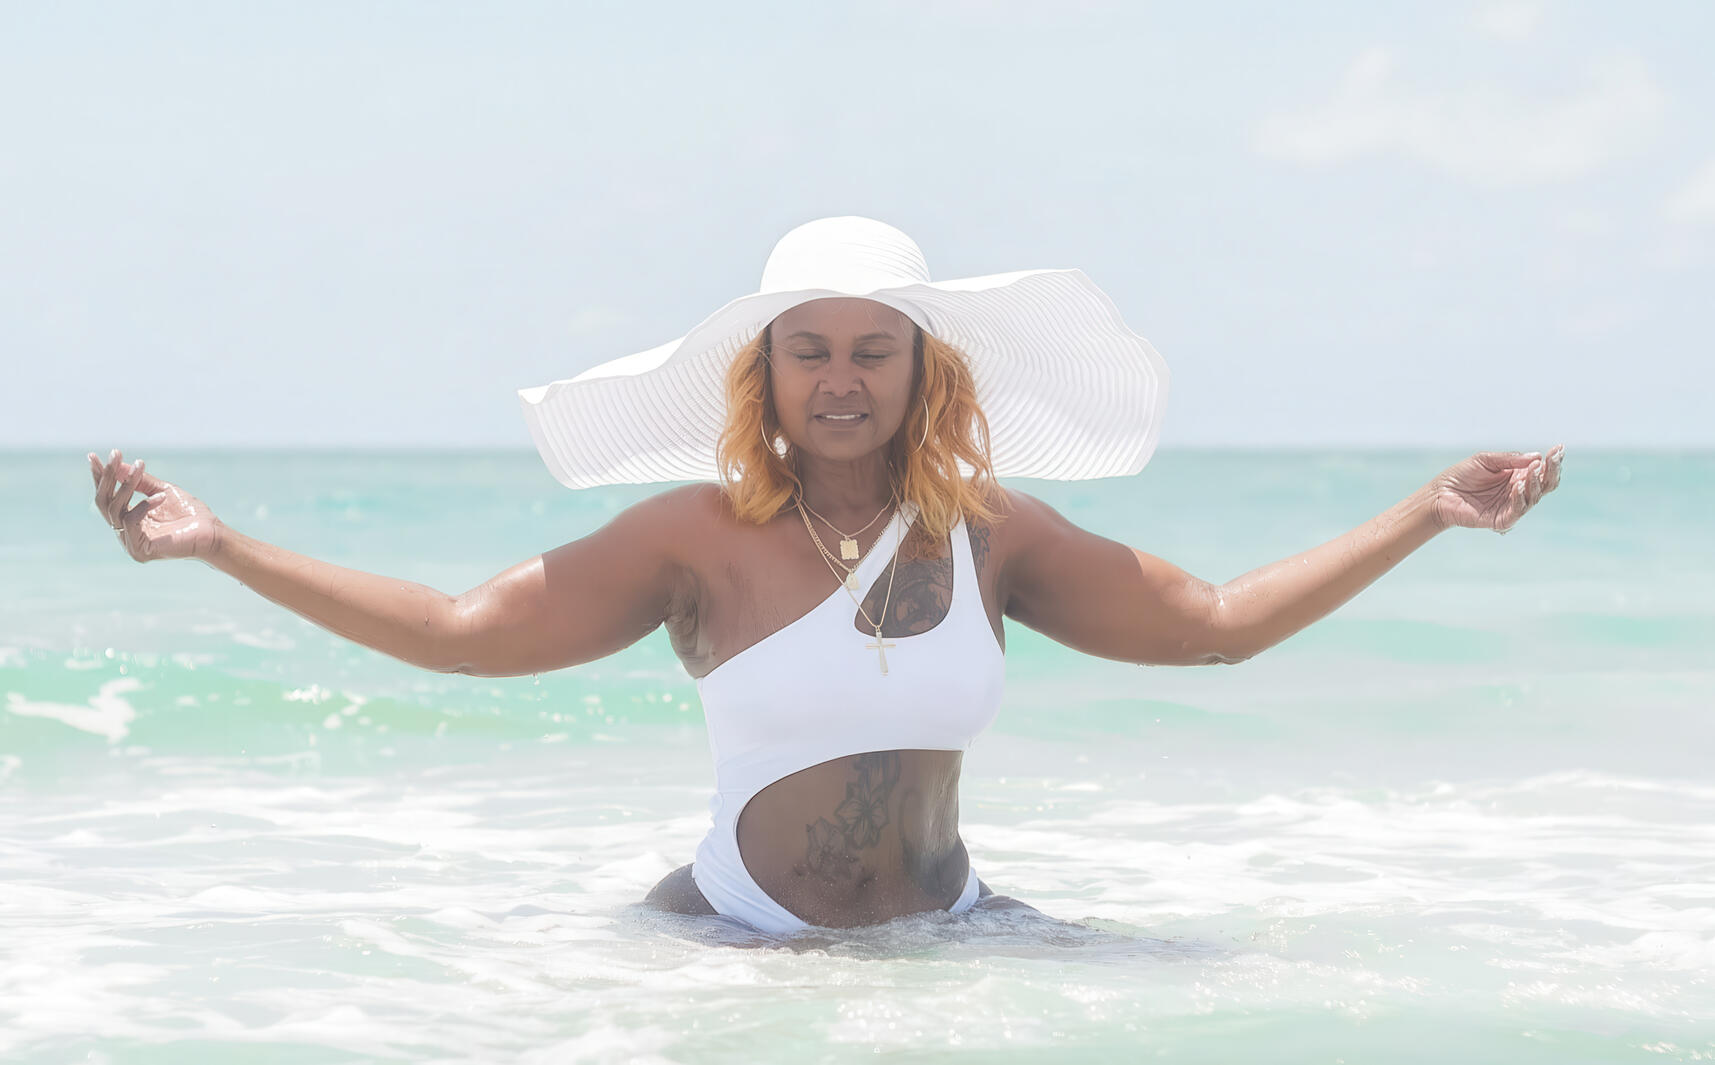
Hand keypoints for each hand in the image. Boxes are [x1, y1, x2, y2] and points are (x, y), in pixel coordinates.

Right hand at [87, 449, 222, 561]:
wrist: (213, 533)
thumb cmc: (190, 514)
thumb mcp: (162, 490)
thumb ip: (139, 481)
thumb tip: (117, 465)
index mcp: (127, 520)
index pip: (107, 497)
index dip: (99, 477)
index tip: (92, 456)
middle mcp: (124, 533)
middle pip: (104, 502)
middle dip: (108, 476)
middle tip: (115, 454)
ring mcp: (130, 543)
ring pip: (116, 509)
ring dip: (127, 485)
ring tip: (140, 466)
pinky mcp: (140, 550)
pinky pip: (132, 522)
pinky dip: (144, 505)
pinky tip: (161, 496)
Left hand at [1428, 444, 1564, 533]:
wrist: (1441, 492)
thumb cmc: (1462, 475)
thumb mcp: (1487, 460)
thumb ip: (1511, 460)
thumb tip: (1537, 458)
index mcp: (1518, 476)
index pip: (1542, 470)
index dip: (1553, 461)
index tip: (1559, 449)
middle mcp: (1519, 492)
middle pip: (1545, 485)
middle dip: (1551, 471)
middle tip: (1552, 459)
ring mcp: (1512, 506)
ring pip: (1534, 497)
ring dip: (1535, 482)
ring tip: (1532, 469)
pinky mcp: (1502, 520)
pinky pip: (1518, 510)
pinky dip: (1520, 497)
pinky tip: (1519, 485)